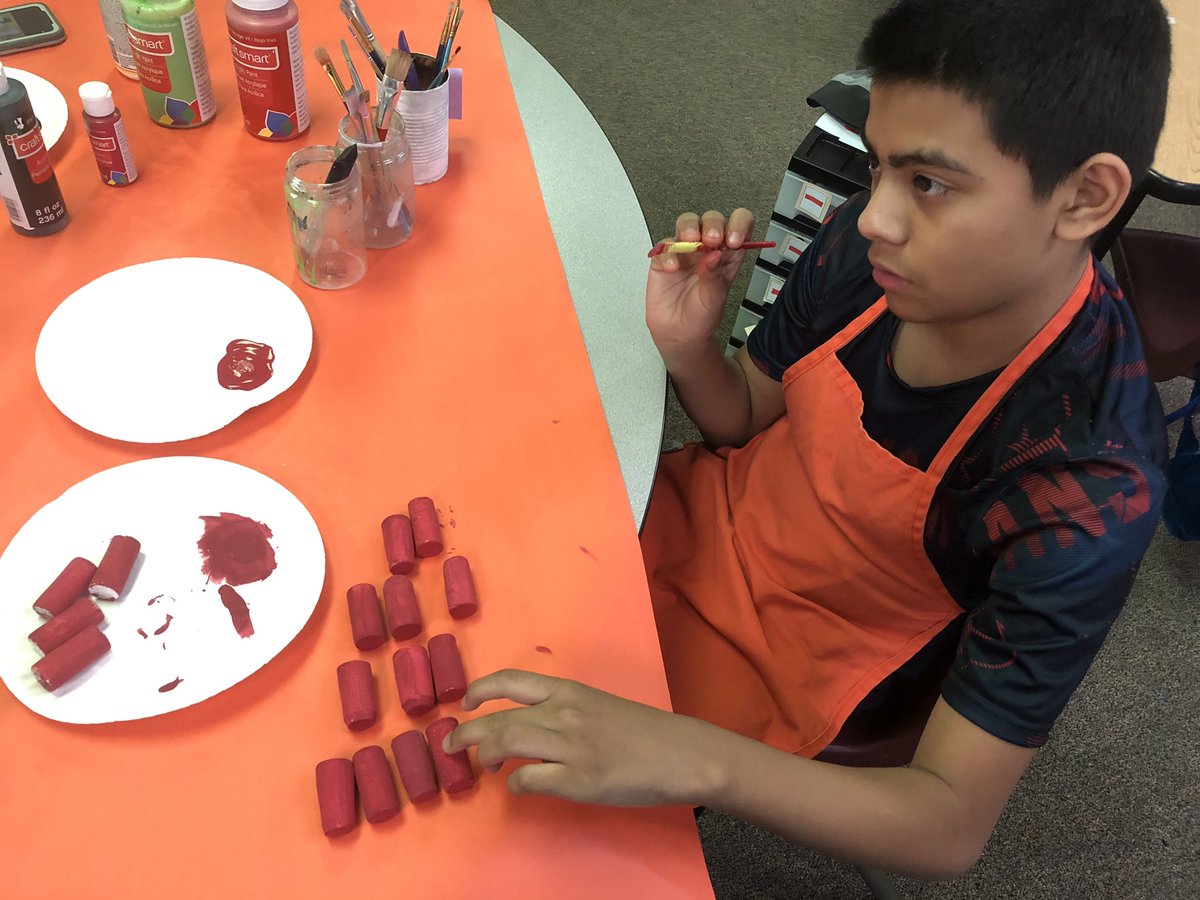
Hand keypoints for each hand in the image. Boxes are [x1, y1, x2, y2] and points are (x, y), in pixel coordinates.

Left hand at [443, 669, 721, 806]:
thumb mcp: (597, 706)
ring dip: (483, 755)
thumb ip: (562, 711)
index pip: (511, 681)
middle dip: (466, 732)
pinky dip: (515, 785)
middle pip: (498, 718)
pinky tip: (520, 785)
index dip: (480, 690)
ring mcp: (568, 746)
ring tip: (479, 765)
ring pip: (505, 744)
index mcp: (568, 691)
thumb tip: (526, 727)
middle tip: (450, 743)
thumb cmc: (640, 731)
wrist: (678, 753)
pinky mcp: (576, 779)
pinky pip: (528, 781)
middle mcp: (563, 712)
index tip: (465, 702)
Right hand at [646, 208, 755, 353]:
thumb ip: (714, 276)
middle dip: (713, 224)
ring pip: (687, 223)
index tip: (734, 239)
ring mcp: (685, 252)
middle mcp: (707, 250)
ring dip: (690, 227)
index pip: (740, 227)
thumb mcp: (715, 299)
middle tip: (712, 240)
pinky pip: (664, 246)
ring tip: (690, 241)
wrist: (678, 335)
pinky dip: (668, 254)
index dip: (739, 225)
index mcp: (728, 256)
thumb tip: (715, 254)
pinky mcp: (664, 259)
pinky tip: (673, 268)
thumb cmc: (702, 317)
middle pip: (712, 220)